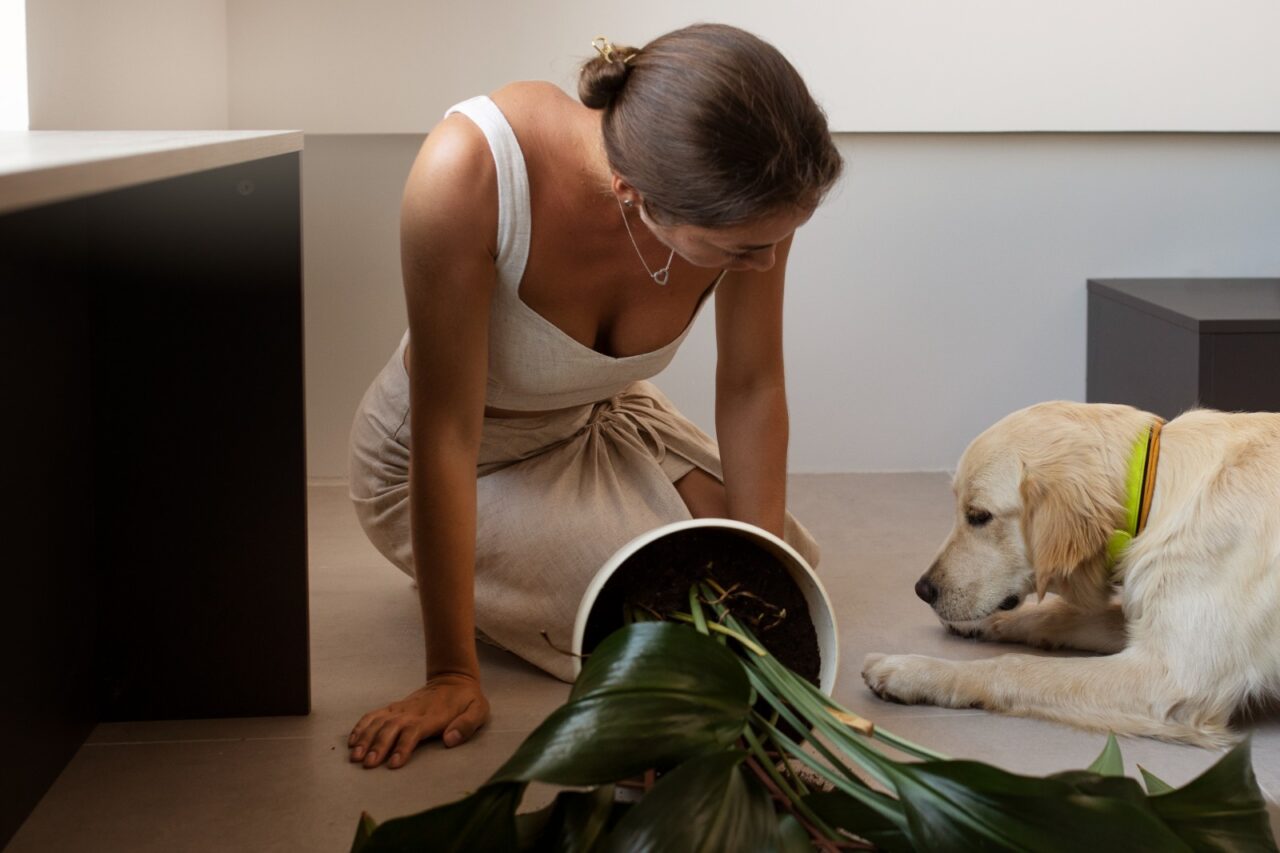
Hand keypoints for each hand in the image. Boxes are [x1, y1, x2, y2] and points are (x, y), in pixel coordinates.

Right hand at [348, 673, 489, 768]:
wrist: (453, 678)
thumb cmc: (467, 700)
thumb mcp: (478, 711)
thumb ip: (466, 725)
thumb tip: (450, 740)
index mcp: (432, 716)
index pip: (413, 731)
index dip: (402, 747)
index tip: (393, 764)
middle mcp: (413, 711)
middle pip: (391, 728)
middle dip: (378, 746)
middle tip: (367, 764)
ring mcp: (401, 708)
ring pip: (378, 722)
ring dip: (365, 738)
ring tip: (355, 756)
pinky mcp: (394, 707)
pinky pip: (373, 715)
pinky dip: (361, 726)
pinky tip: (352, 741)